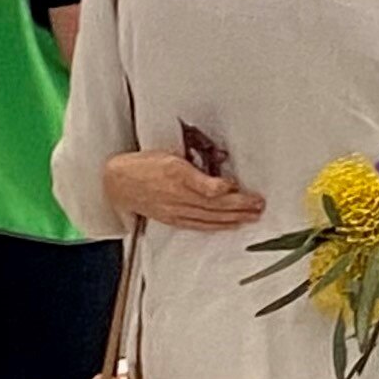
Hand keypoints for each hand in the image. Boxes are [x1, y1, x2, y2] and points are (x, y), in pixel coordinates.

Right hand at [101, 150, 268, 231]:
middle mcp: (177, 194)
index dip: (224, 189)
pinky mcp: (174, 219)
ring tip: (254, 215)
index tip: (238, 186)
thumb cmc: (146, 164)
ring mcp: (175, 210)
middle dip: (240, 205)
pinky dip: (219, 226)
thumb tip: (221, 161)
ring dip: (235, 217)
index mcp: (176, 173)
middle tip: (259, 204)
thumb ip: (195, 158)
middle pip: (214, 204)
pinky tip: (233, 224)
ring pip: (210, 217)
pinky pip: (200, 225)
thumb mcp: (171, 152)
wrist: (120, 183)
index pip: (205, 187)